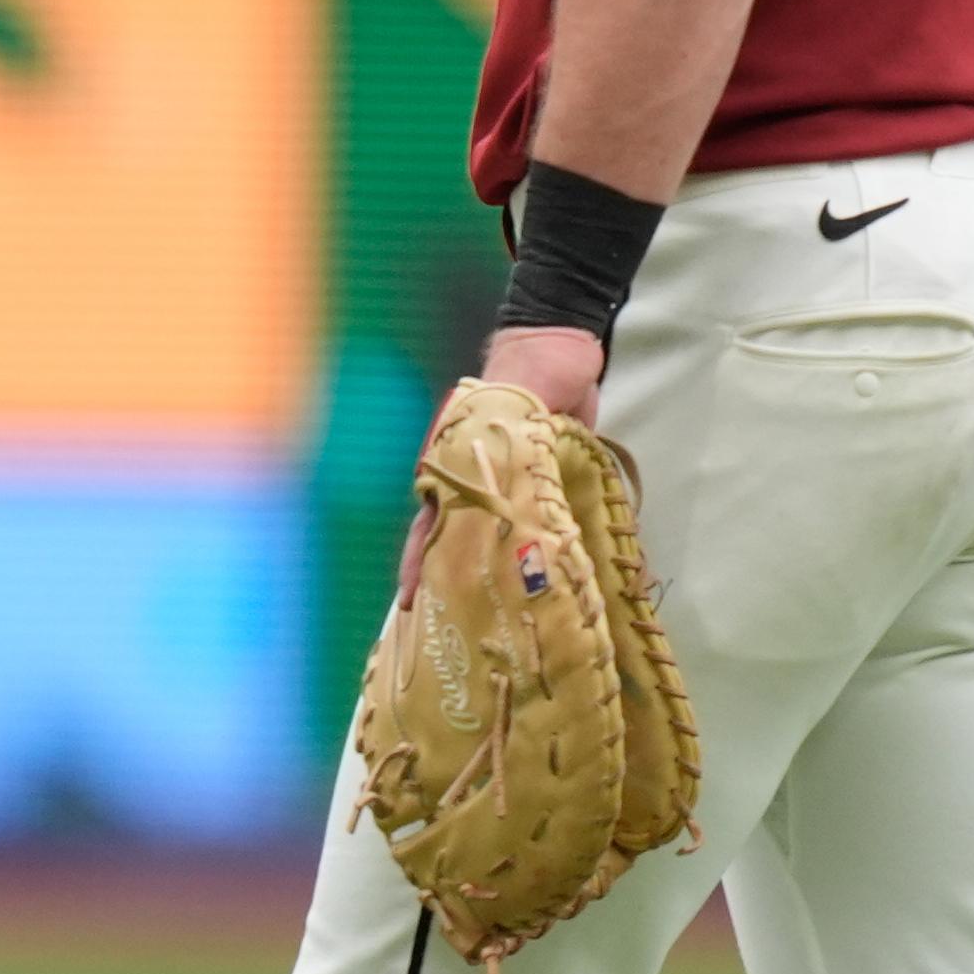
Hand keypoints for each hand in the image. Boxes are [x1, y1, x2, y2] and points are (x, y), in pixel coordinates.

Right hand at [398, 334, 604, 609]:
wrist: (561, 340)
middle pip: (462, 541)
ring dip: (503, 572)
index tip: (411, 604)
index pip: (429, 525)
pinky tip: (563, 579)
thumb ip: (507, 449)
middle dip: (457, 584)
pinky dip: (548, 547)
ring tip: (509, 619)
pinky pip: (544, 520)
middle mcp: (477, 481)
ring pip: (501, 538)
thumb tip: (514, 497)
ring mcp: (510, 482)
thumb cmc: (525, 370)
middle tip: (461, 632)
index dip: (418, 566)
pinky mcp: (545, 479)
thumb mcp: (508, 408)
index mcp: (455, 466)